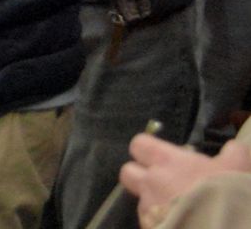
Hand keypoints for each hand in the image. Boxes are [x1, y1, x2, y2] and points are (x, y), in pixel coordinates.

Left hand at [120, 135, 250, 228]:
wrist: (223, 228)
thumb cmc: (226, 193)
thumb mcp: (237, 166)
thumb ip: (232, 153)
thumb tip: (232, 148)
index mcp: (166, 161)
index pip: (139, 144)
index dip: (147, 150)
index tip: (162, 157)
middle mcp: (150, 182)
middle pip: (128, 173)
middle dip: (140, 177)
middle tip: (162, 184)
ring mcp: (147, 209)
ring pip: (140, 202)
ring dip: (153, 204)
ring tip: (177, 210)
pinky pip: (150, 223)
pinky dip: (160, 223)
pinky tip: (180, 225)